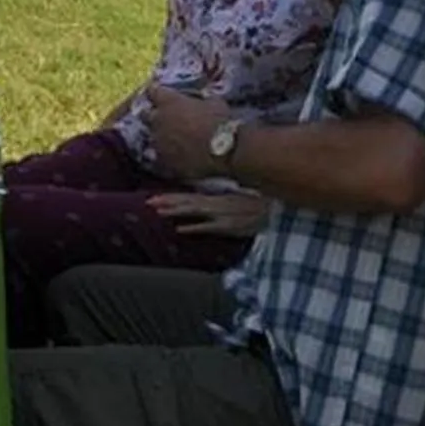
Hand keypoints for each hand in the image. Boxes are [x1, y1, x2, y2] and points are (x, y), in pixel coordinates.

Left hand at [138, 83, 234, 183]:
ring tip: (171, 142)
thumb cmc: (220, 120)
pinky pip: (160, 159)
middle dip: (154, 116)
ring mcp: (158, 141)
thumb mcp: (214, 102)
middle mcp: (158, 119)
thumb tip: (203, 100)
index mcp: (168, 101)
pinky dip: (166, 158)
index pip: (153, 91)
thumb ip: (202, 100)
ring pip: (153, 138)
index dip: (157, 93)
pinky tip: (175, 160)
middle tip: (166, 120)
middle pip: (147, 115)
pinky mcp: (163, 161)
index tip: (161, 95)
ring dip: (160, 138)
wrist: (223, 149)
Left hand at [146, 189, 270, 237]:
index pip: (190, 196)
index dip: (172, 197)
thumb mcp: (240, 198)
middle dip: (167, 201)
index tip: (155, 196)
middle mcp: (216, 204)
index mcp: (218, 197)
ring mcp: (221, 215)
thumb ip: (226, 197)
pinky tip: (180, 229)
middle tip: (148, 201)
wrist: (276, 208)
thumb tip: (216, 196)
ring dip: (175, 211)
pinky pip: (208, 227)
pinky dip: (194, 228)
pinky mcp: (228, 226)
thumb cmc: (261, 204)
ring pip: (193, 211)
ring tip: (157, 211)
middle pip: (187, 201)